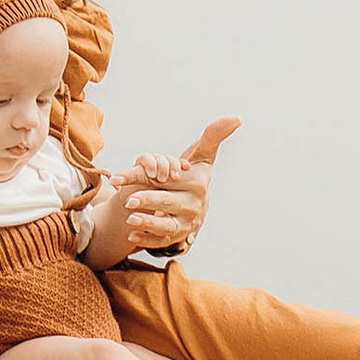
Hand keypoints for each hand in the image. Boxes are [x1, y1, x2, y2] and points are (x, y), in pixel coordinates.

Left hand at [87, 117, 238, 266]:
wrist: (193, 201)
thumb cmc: (194, 173)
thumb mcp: (202, 154)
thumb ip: (214, 135)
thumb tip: (237, 117)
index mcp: (197, 183)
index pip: (169, 177)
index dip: (145, 175)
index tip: (122, 177)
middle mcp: (193, 205)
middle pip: (166, 202)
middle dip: (147, 200)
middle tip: (128, 201)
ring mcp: (186, 223)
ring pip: (166, 226)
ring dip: (147, 224)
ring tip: (130, 220)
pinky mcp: (177, 237)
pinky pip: (161, 241)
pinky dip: (146, 240)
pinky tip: (132, 235)